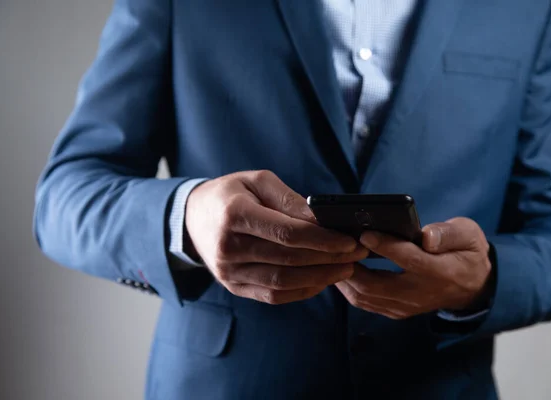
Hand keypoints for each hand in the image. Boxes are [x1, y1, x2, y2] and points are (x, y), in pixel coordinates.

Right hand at [185, 170, 368, 304]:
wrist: (193, 217)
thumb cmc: (231, 193)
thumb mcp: (258, 181)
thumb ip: (289, 200)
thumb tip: (322, 220)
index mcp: (234, 215)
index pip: (287, 233)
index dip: (323, 239)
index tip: (350, 240)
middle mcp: (228, 248)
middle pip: (288, 260)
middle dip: (329, 259)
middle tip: (357, 254)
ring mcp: (228, 272)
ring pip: (282, 282)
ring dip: (319, 278)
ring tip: (345, 269)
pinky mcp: (233, 286)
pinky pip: (272, 295)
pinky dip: (301, 291)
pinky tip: (321, 281)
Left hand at [335, 217, 492, 318]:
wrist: (473, 286)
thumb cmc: (466, 252)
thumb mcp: (467, 235)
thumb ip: (448, 234)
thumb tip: (427, 236)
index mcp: (440, 271)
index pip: (409, 259)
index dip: (386, 246)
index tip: (365, 233)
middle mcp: (420, 293)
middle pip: (376, 285)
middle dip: (351, 266)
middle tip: (334, 246)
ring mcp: (406, 306)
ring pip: (366, 297)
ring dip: (344, 278)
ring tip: (330, 257)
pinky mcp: (396, 311)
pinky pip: (366, 303)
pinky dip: (348, 288)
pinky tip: (338, 270)